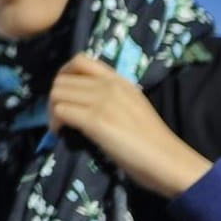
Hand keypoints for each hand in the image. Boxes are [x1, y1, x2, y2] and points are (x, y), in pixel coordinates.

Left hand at [49, 54, 212, 197]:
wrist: (168, 160)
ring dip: (52, 110)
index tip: (65, 94)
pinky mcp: (95, 120)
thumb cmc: (152, 140)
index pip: (80, 60)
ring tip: (60, 126)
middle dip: (54, 98)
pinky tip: (62, 133)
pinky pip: (61, 111)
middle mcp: (108, 85)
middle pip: (61, 79)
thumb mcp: (131, 105)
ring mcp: (102, 101)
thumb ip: (109, 96)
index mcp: (119, 80)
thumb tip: (82, 101)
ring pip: (57, 93)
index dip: (64, 75)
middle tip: (59, 117)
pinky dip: (55, 122)